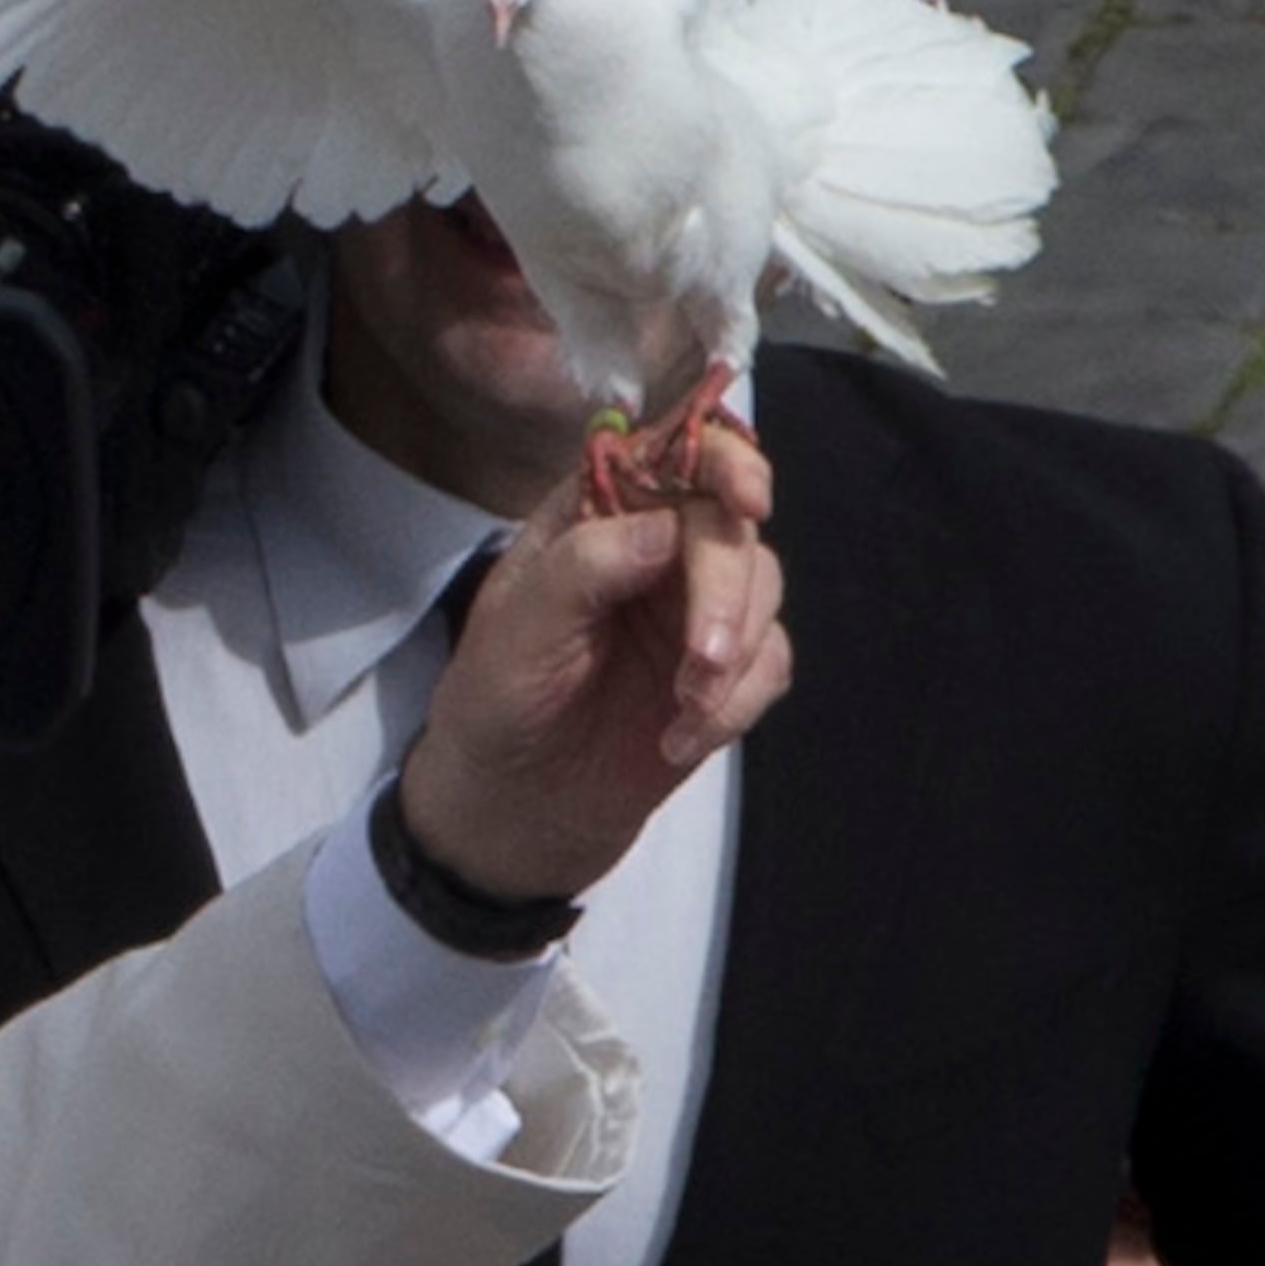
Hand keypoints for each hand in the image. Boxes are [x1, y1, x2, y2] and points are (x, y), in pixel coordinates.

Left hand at [398, 420, 789, 905]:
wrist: (511, 813)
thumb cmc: (494, 705)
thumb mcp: (515, 634)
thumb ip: (582, 569)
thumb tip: (665, 527)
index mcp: (593, 516)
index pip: (671, 452)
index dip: (720, 458)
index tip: (747, 496)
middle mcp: (653, 547)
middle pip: (730, 522)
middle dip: (725, 589)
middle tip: (701, 660)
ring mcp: (693, 606)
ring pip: (764, 584)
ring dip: (735, 650)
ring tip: (683, 711)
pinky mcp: (723, 670)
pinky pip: (770, 660)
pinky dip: (738, 701)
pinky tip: (679, 741)